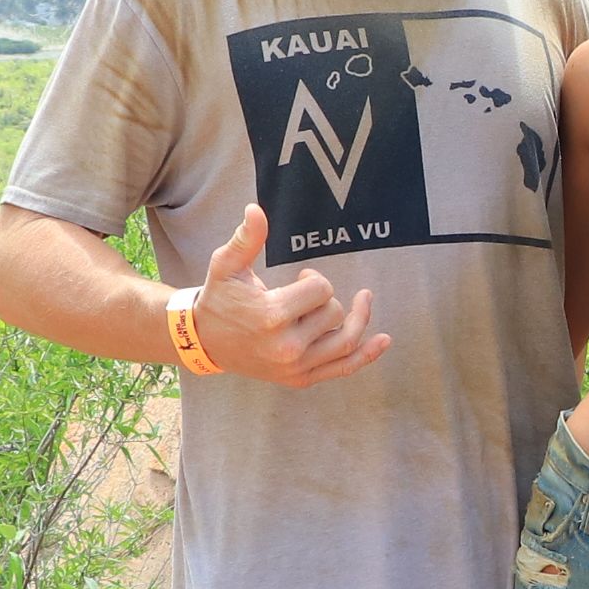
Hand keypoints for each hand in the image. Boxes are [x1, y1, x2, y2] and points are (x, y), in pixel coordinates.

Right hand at [189, 204, 388, 386]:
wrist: (204, 341)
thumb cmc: (220, 299)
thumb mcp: (227, 266)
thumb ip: (246, 239)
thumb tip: (255, 210)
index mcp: (271, 316)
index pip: (321, 289)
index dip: (314, 279)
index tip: (300, 278)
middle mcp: (287, 346)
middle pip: (334, 313)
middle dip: (325, 298)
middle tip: (306, 296)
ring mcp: (295, 367)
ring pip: (346, 341)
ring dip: (358, 319)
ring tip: (364, 301)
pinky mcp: (300, 378)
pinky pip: (342, 368)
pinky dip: (367, 356)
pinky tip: (384, 340)